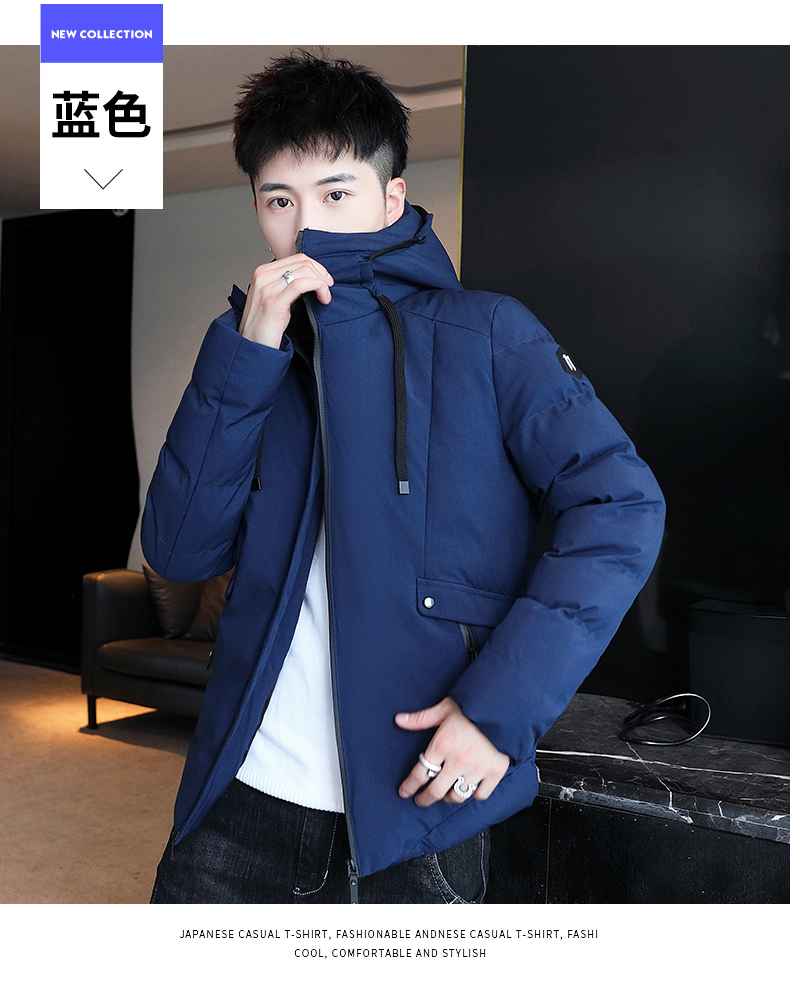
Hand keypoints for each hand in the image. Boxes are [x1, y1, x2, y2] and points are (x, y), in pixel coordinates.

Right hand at [238, 254, 332, 347]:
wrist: (253, 346)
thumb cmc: (265, 326)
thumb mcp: (276, 299)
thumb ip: (289, 286)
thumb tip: (311, 279)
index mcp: (263, 273)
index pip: (297, 258)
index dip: (317, 267)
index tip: (326, 281)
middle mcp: (263, 277)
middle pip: (302, 262)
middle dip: (321, 274)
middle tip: (328, 289)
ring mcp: (266, 289)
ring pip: (303, 271)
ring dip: (321, 283)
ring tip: (325, 297)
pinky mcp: (273, 303)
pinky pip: (299, 285)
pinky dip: (315, 286)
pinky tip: (321, 295)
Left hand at [395, 697, 509, 806]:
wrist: (504, 706)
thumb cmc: (473, 706)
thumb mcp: (444, 709)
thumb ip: (421, 718)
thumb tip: (399, 720)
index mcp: (443, 745)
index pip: (420, 773)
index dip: (409, 786)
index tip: (404, 792)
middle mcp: (458, 761)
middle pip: (436, 791)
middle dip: (424, 799)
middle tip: (420, 801)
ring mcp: (477, 769)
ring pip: (457, 796)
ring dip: (448, 798)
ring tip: (445, 794)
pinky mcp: (495, 772)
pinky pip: (481, 794)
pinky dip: (474, 794)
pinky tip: (470, 789)